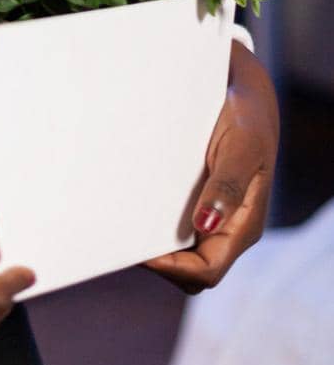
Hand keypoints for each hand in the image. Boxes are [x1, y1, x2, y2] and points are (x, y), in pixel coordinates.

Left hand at [143, 39, 279, 292]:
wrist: (243, 94)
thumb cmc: (246, 118)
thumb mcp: (241, 146)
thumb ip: (226, 184)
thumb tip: (204, 223)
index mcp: (243, 226)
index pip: (207, 270)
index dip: (174, 269)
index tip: (141, 252)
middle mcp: (227, 227)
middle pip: (191, 270)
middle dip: (159, 264)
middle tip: (120, 242)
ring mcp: (212, 216)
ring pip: (181, 251)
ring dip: (153, 246)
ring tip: (119, 228)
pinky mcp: (198, 200)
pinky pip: (175, 226)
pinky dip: (152, 225)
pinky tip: (129, 209)